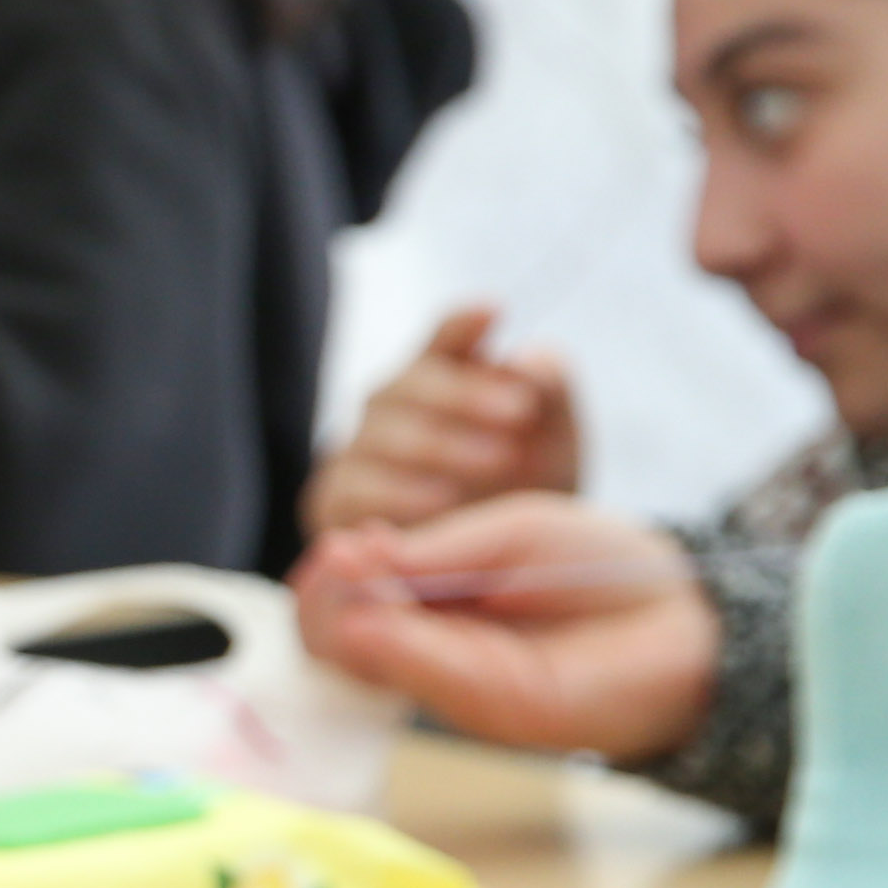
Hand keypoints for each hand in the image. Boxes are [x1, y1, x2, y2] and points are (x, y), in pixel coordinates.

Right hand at [293, 495, 717, 760]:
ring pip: (360, 658)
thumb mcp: (509, 532)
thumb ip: (435, 550)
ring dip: (339, 615)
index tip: (341, 543)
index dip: (331, 572)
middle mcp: (428, 642)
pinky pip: (418, 676)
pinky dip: (384, 645)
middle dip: (323, 594)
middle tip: (338, 557)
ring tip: (347, 570)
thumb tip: (347, 551)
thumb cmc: (597, 565)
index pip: (349, 595)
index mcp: (429, 597)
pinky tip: (370, 614)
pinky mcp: (486, 705)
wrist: (684, 614)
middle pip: (335, 631)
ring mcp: (452, 678)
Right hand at [304, 306, 583, 537]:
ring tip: (494, 463)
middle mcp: (393, 405)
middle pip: (410, 383)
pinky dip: (397, 493)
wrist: (495, 573)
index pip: (448, 338)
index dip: (464, 326)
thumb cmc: (524, 492)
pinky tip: (442, 502)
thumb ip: (551, 391)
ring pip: (380, 433)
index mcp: (446, 377)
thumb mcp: (554, 441)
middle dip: (465, 395)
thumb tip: (526, 360)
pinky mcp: (334, 499)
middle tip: (519, 412)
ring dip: (439, 445)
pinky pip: (354, 486)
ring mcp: (358, 450)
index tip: (493, 313)